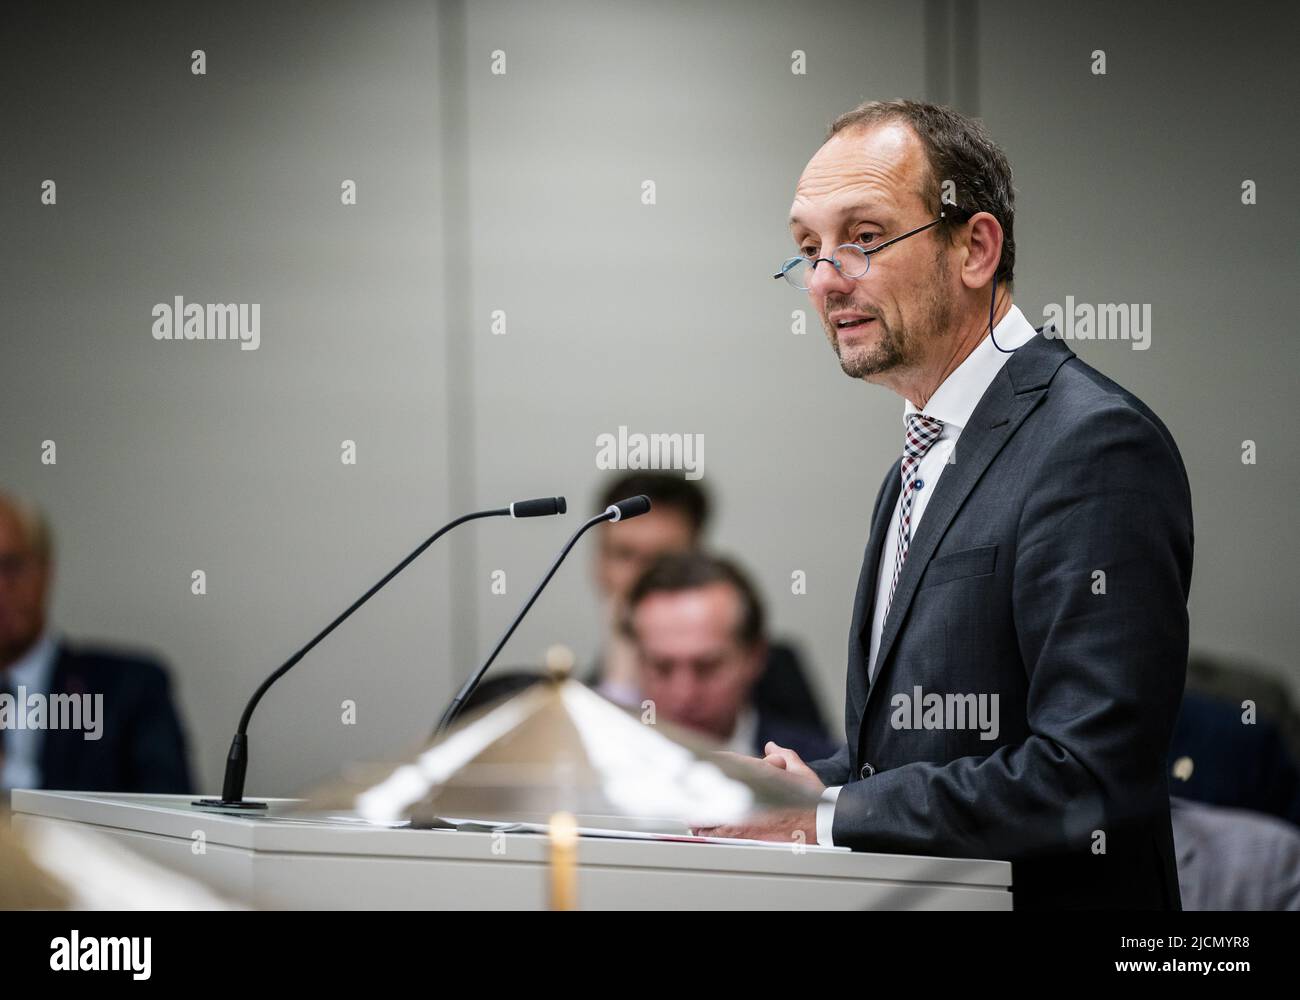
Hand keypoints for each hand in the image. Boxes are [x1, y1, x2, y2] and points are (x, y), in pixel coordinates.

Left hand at [689, 744, 825, 842]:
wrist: (823, 824)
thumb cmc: (812, 799)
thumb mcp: (799, 770)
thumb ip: (782, 755)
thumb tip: (771, 747)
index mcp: (759, 776)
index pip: (727, 763)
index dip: (712, 761)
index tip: (704, 762)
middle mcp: (748, 797)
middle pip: (712, 793)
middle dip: (701, 794)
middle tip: (691, 795)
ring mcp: (746, 819)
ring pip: (712, 818)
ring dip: (702, 816)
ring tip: (695, 817)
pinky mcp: (748, 837)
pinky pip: (722, 835)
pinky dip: (712, 832)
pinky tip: (706, 831)